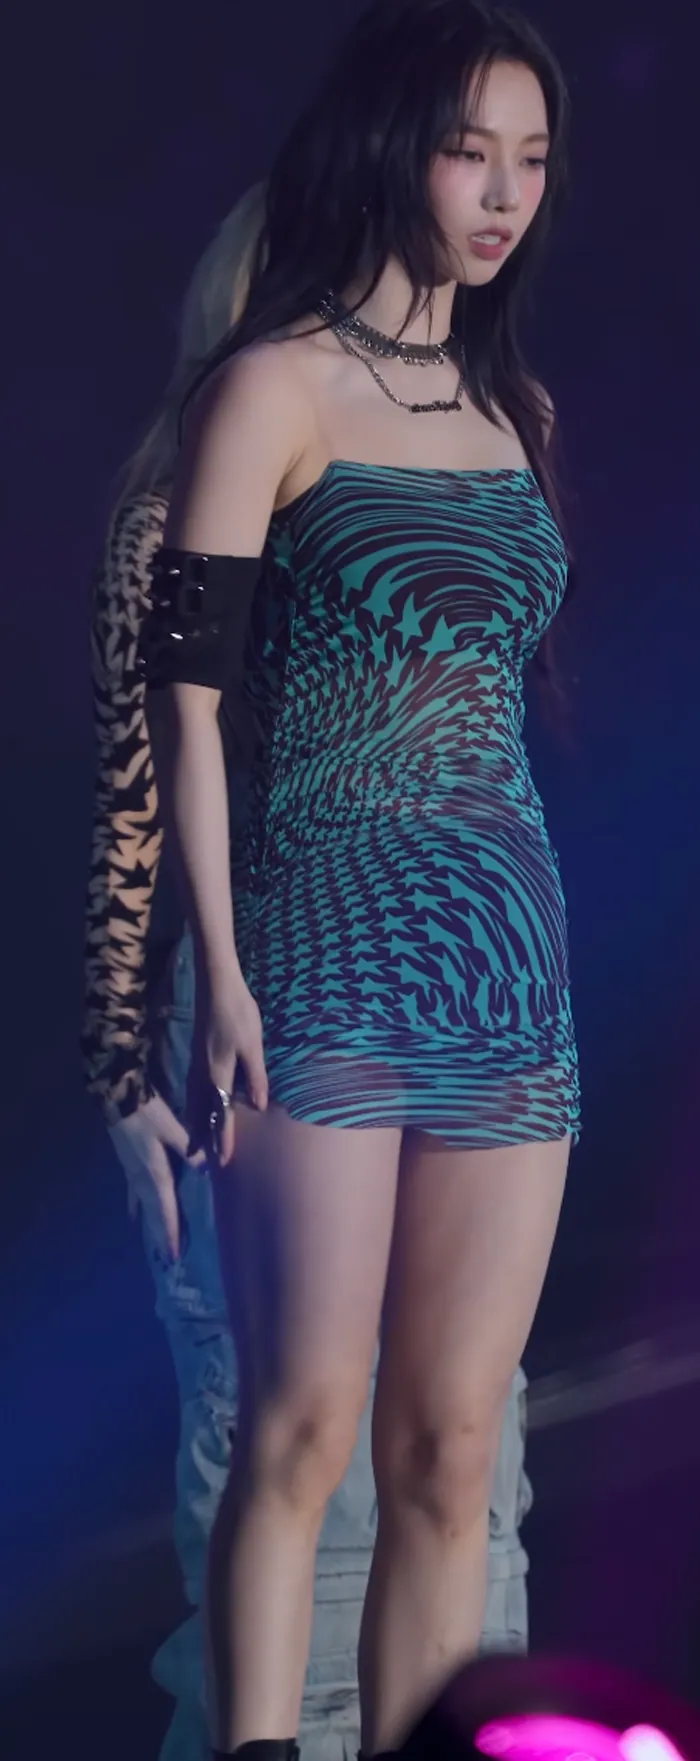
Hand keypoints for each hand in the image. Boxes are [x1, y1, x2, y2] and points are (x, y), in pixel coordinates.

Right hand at [108, 1090, 204, 1261]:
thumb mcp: (173, 1129)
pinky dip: (134, 1207)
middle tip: (167, 1259)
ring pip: (143, 1206)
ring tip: (153, 1244)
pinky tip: (132, 1216)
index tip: (173, 1255)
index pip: (165, 1209)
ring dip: (149, 1225)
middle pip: (153, 1213)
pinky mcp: (128, 1165)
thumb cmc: (147, 1113)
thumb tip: (209, 1169)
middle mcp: (142, 1179)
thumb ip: (191, 1149)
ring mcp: (132, 1173)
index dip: (170, 1232)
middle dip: (160, 1235)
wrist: (119, 1098)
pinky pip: (133, 1193)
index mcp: (156, 1173)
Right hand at [188, 972, 268, 1167]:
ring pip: (194, 1102)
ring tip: (194, 1141)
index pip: (220, 1114)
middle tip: (199, 1161)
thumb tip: (259, 1106)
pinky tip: (195, 1107)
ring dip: (195, 1123)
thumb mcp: (253, 1046)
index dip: (223, 1138)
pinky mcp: (196, 1056)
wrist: (216, 986)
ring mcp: (196, 1065)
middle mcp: (202, 1074)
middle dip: (202, 1137)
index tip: (223, 1162)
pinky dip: (193, 1106)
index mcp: (217, 1074)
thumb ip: (256, 1077)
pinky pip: (192, 1090)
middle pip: (201, 1113)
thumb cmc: (238, 1013)